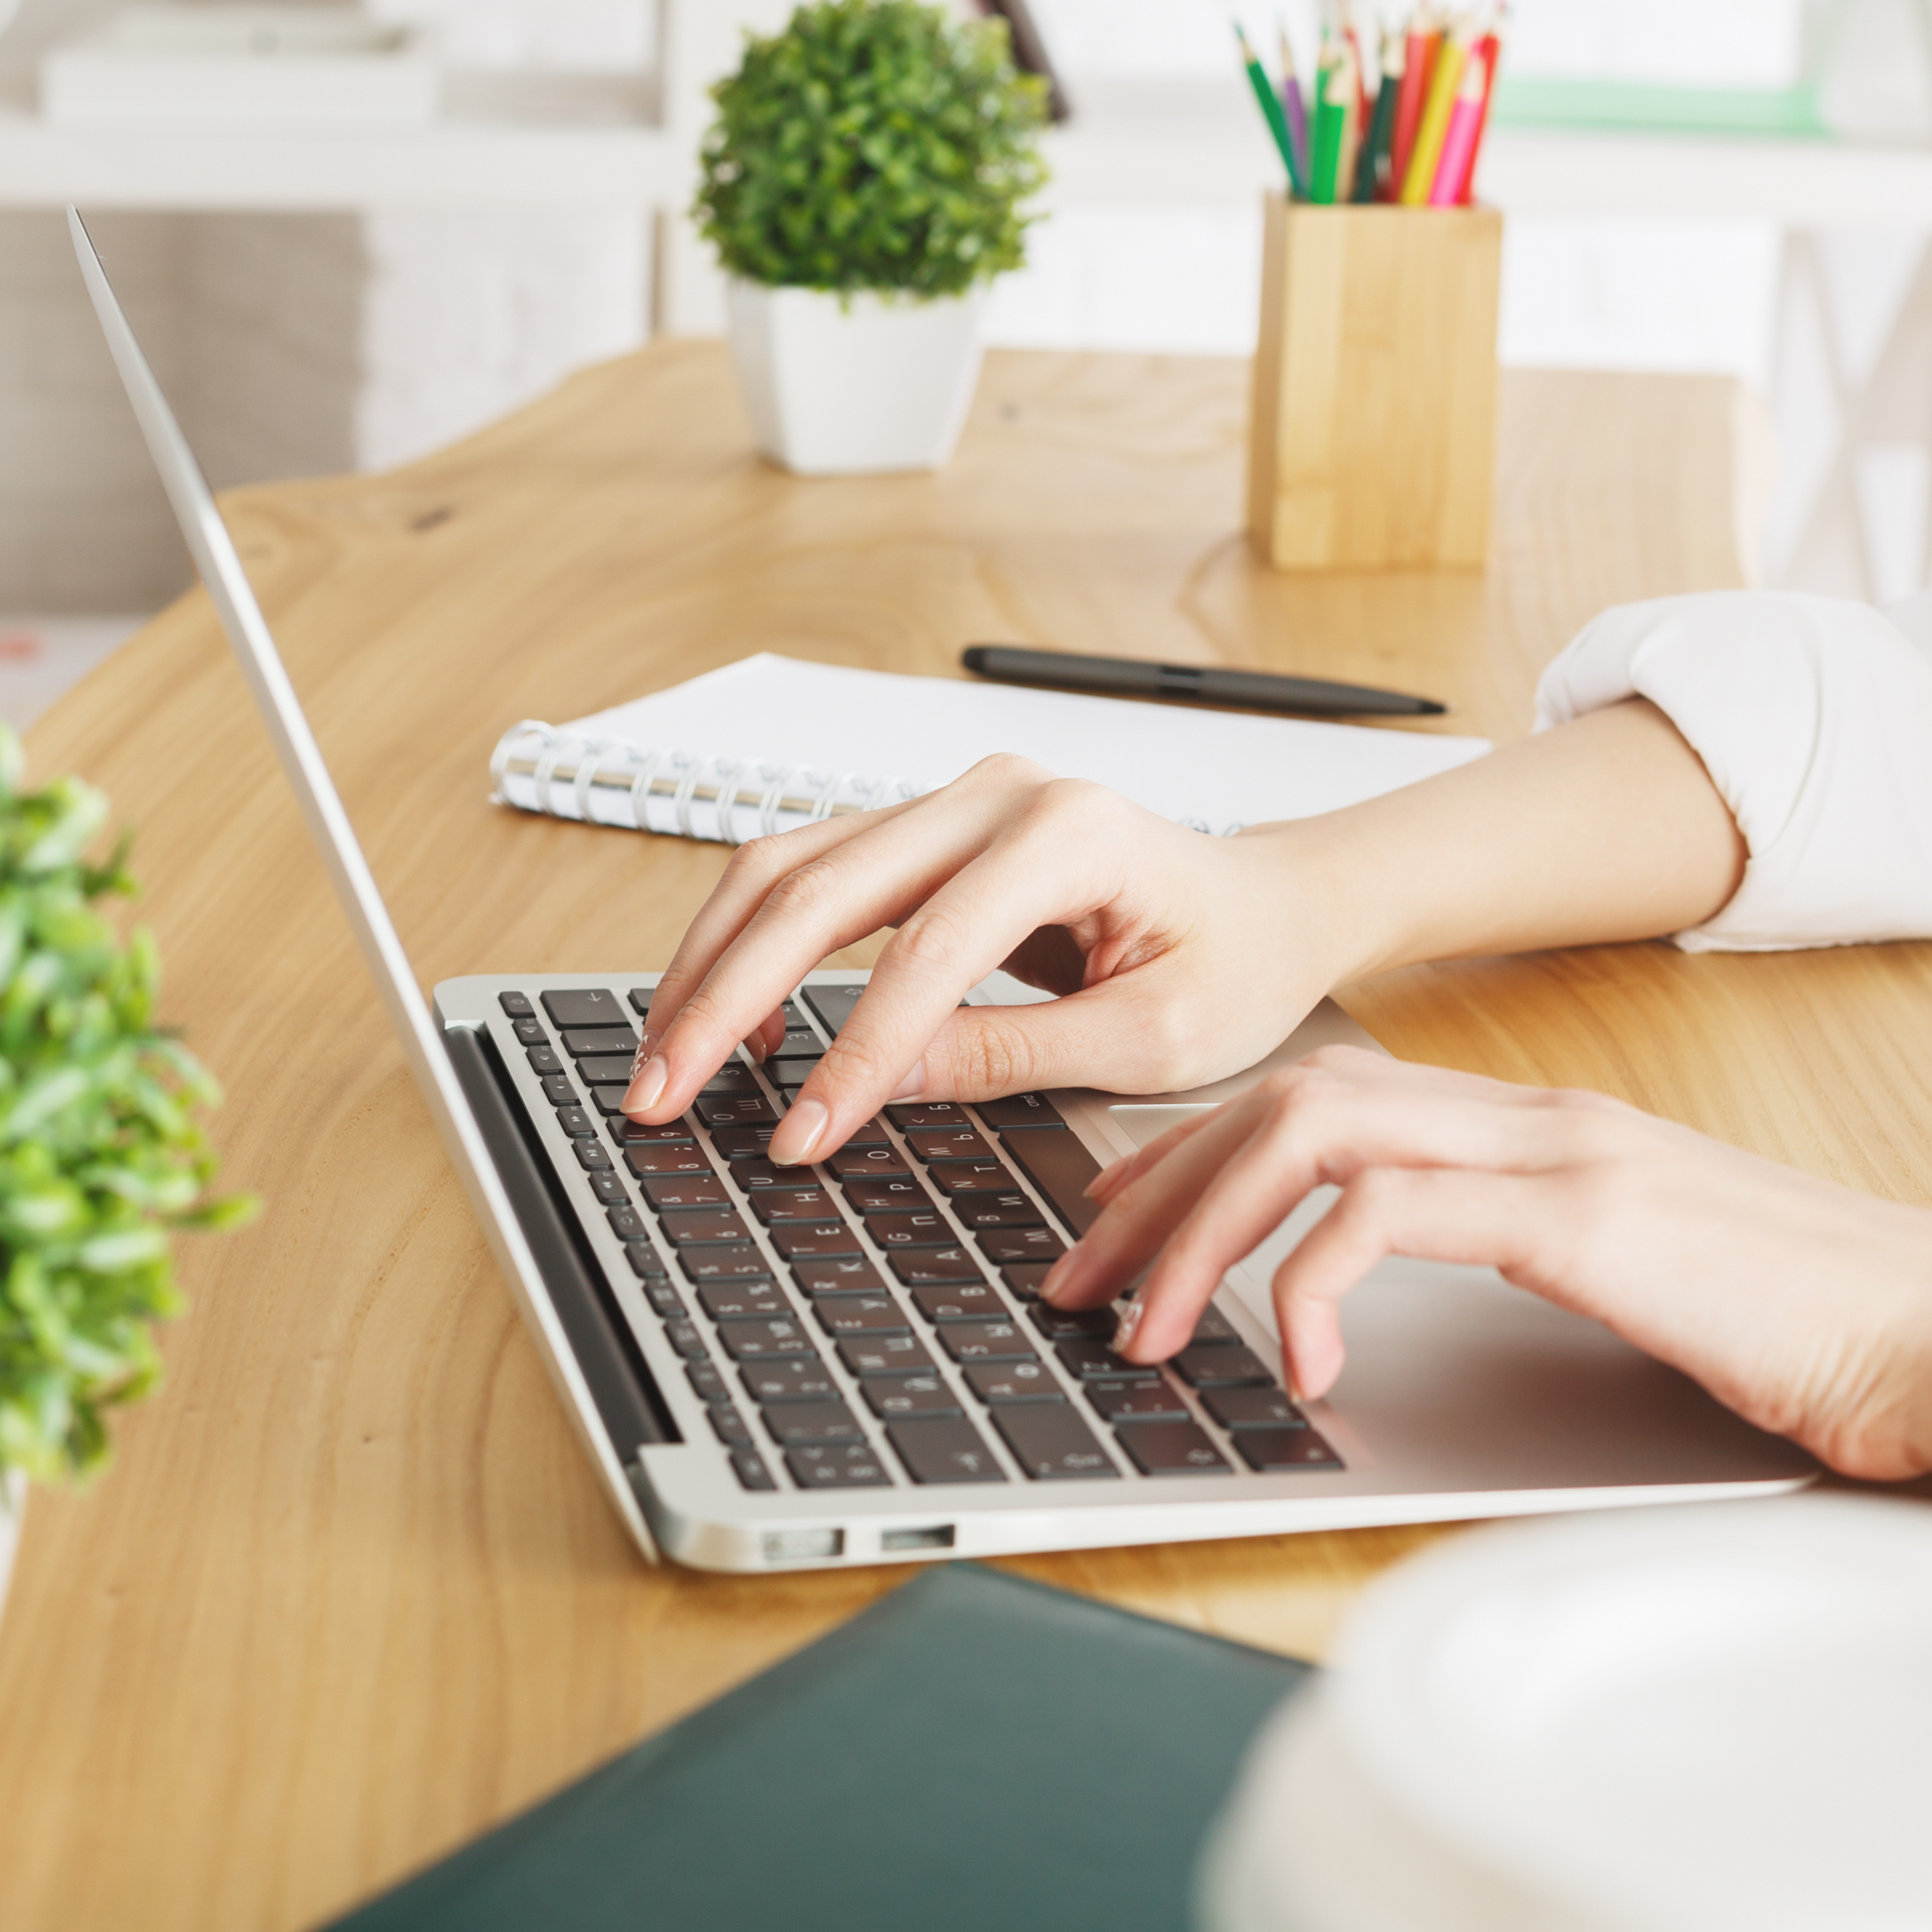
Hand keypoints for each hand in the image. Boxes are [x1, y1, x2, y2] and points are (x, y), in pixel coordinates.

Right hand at [624, 756, 1365, 1166]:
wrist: (1270, 907)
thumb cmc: (1237, 965)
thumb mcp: (1152, 1040)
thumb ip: (1018, 1056)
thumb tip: (887, 1081)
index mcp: (1069, 833)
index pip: (925, 952)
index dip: (851, 1053)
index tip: (801, 1137)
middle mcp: (998, 794)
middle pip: (819, 885)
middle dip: (726, 997)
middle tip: (661, 1093)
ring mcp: (956, 800)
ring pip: (790, 866)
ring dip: (715, 964)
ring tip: (665, 1063)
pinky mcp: (929, 829)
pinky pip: (813, 875)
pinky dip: (754, 945)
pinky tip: (734, 1027)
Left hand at [1043, 1046, 1931, 1482]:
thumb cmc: (1807, 1333)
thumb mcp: (1630, 1292)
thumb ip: (1520, 1276)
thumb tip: (1396, 1327)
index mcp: (1529, 1131)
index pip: (1316, 1097)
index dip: (1191, 1155)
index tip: (1113, 1227)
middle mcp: (1529, 1118)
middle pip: (1280, 1096)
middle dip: (1154, 1187)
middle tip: (1076, 1282)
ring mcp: (1557, 1154)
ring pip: (1309, 1130)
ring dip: (1199, 1226)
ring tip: (1141, 1329)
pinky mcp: (1587, 1216)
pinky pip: (1392, 1212)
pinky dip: (1311, 1280)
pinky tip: (1296, 1364)